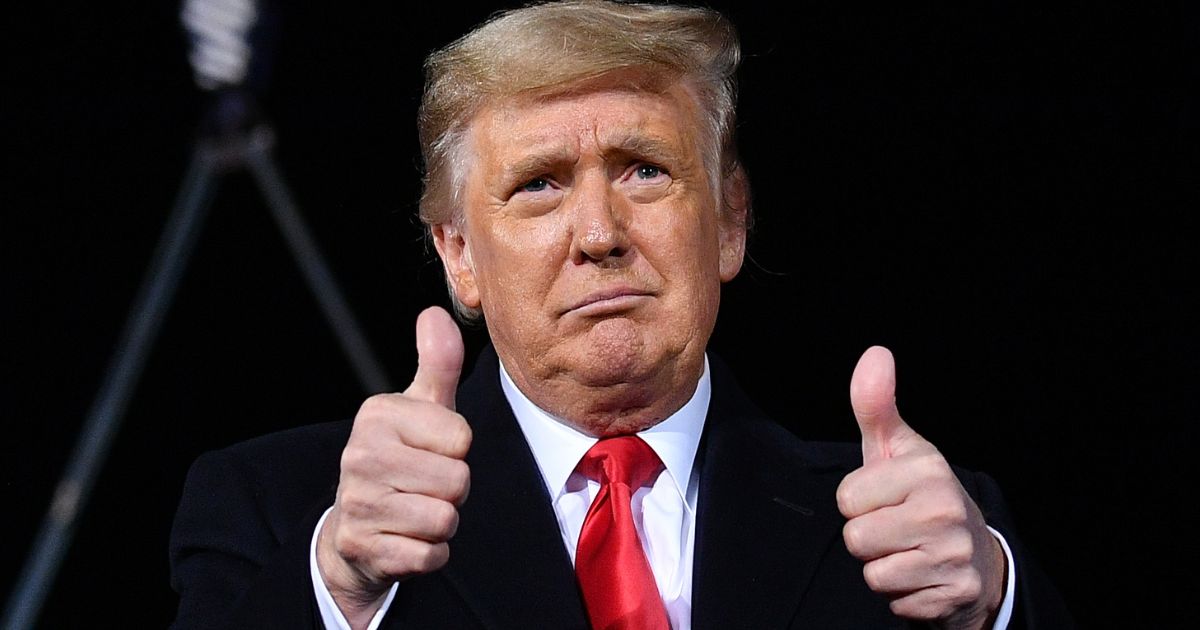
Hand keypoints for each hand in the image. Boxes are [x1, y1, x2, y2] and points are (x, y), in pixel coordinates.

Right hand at [316, 306, 471, 626]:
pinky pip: (431, 554)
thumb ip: (437, 363)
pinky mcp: (364, 548)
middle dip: (453, 489)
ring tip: (416, 509)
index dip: (457, 450)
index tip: (430, 451)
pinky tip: (406, 538)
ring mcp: (358, 503)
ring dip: (442, 521)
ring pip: (445, 518)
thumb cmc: (401, 457)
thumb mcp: (421, 408)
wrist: (356, 526)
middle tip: (425, 485)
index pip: (461, 438)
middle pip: (456, 480)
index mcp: (378, 415)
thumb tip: (435, 312)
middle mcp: (359, 455)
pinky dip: (430, 553)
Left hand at [836, 347, 1005, 629]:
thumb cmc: (920, 495)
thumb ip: (875, 405)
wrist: (975, 557)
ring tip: (907, 551)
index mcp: (928, 470)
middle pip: (856, 538)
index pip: (847, 498)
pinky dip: (902, 594)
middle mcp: (945, 509)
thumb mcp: (896, 449)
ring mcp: (953, 555)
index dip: (858, 502)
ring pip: (873, 572)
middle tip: (895, 528)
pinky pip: (895, 602)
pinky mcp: (953, 595)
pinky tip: (922, 576)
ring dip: (883, 567)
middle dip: (868, 537)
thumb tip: (875, 353)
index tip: (884, 498)